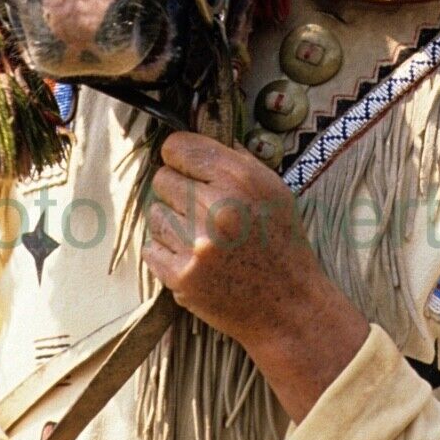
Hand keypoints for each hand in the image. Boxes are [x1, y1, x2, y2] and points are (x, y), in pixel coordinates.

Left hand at [143, 133, 368, 421]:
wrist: (287, 305)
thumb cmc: (280, 242)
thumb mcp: (273, 188)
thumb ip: (235, 159)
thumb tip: (198, 135)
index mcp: (240, 179)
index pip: (177, 146)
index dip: (181, 156)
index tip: (187, 167)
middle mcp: (216, 208)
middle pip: (161, 179)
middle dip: (178, 190)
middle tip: (201, 209)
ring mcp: (196, 244)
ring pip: (154, 213)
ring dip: (172, 223)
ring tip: (201, 237)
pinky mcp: (182, 276)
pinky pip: (151, 247)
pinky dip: (168, 251)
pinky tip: (194, 257)